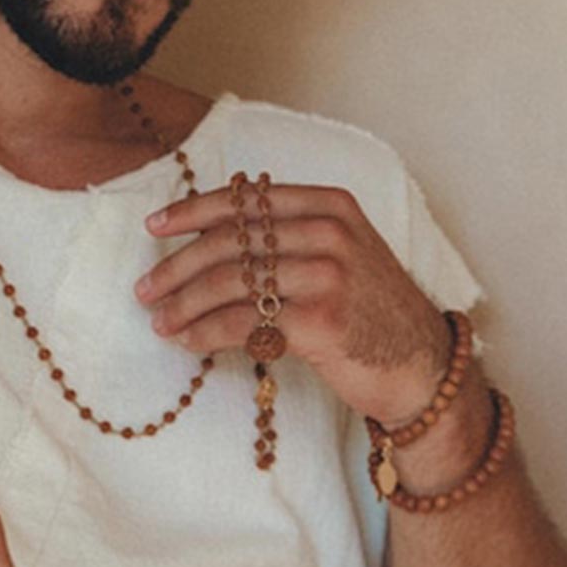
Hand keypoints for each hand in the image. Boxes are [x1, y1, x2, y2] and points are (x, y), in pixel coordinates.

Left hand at [133, 180, 451, 424]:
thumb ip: (288, 236)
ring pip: (230, 283)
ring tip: (158, 320)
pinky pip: (243, 323)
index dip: (193, 212)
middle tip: (144, 287)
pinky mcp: (320, 321)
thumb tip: (207, 238)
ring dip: (183, 304)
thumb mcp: (342, 253)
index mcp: (330, 206)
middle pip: (230, 242)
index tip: (154, 226)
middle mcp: (329, 233)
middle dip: (177, 266)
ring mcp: (327, 276)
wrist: (422, 366)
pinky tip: (188, 341)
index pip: (246, 201)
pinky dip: (205, 332)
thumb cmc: (371, 311)